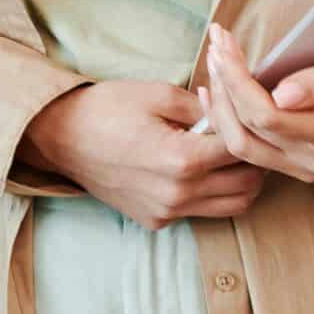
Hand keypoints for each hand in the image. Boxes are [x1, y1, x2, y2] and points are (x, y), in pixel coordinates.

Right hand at [20, 80, 267, 229]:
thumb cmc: (105, 108)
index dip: (247, 126)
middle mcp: (179, 194)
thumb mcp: (156, 92)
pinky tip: (192, 170)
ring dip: (239, 182)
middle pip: (247, 185)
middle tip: (244, 135)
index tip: (241, 112)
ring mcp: (168, 212)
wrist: (59, 137)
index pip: (242, 148)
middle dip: (253, 158)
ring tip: (227, 155)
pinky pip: (200, 213)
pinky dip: (209, 194)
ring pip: (233, 207)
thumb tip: (228, 112)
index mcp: (182, 159)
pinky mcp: (156, 221)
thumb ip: (202, 105)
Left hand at [199, 24, 313, 183]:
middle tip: (216, 43)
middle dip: (224, 85)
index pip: (266, 115)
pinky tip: (214, 89)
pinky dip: (224, 118)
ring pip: (238, 144)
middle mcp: (313, 162)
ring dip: (219, 102)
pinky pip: (243, 147)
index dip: (237, 79)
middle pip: (246, 130)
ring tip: (215, 60)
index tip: (224, 41)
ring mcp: (299, 168)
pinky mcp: (287, 163)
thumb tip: (283, 95)